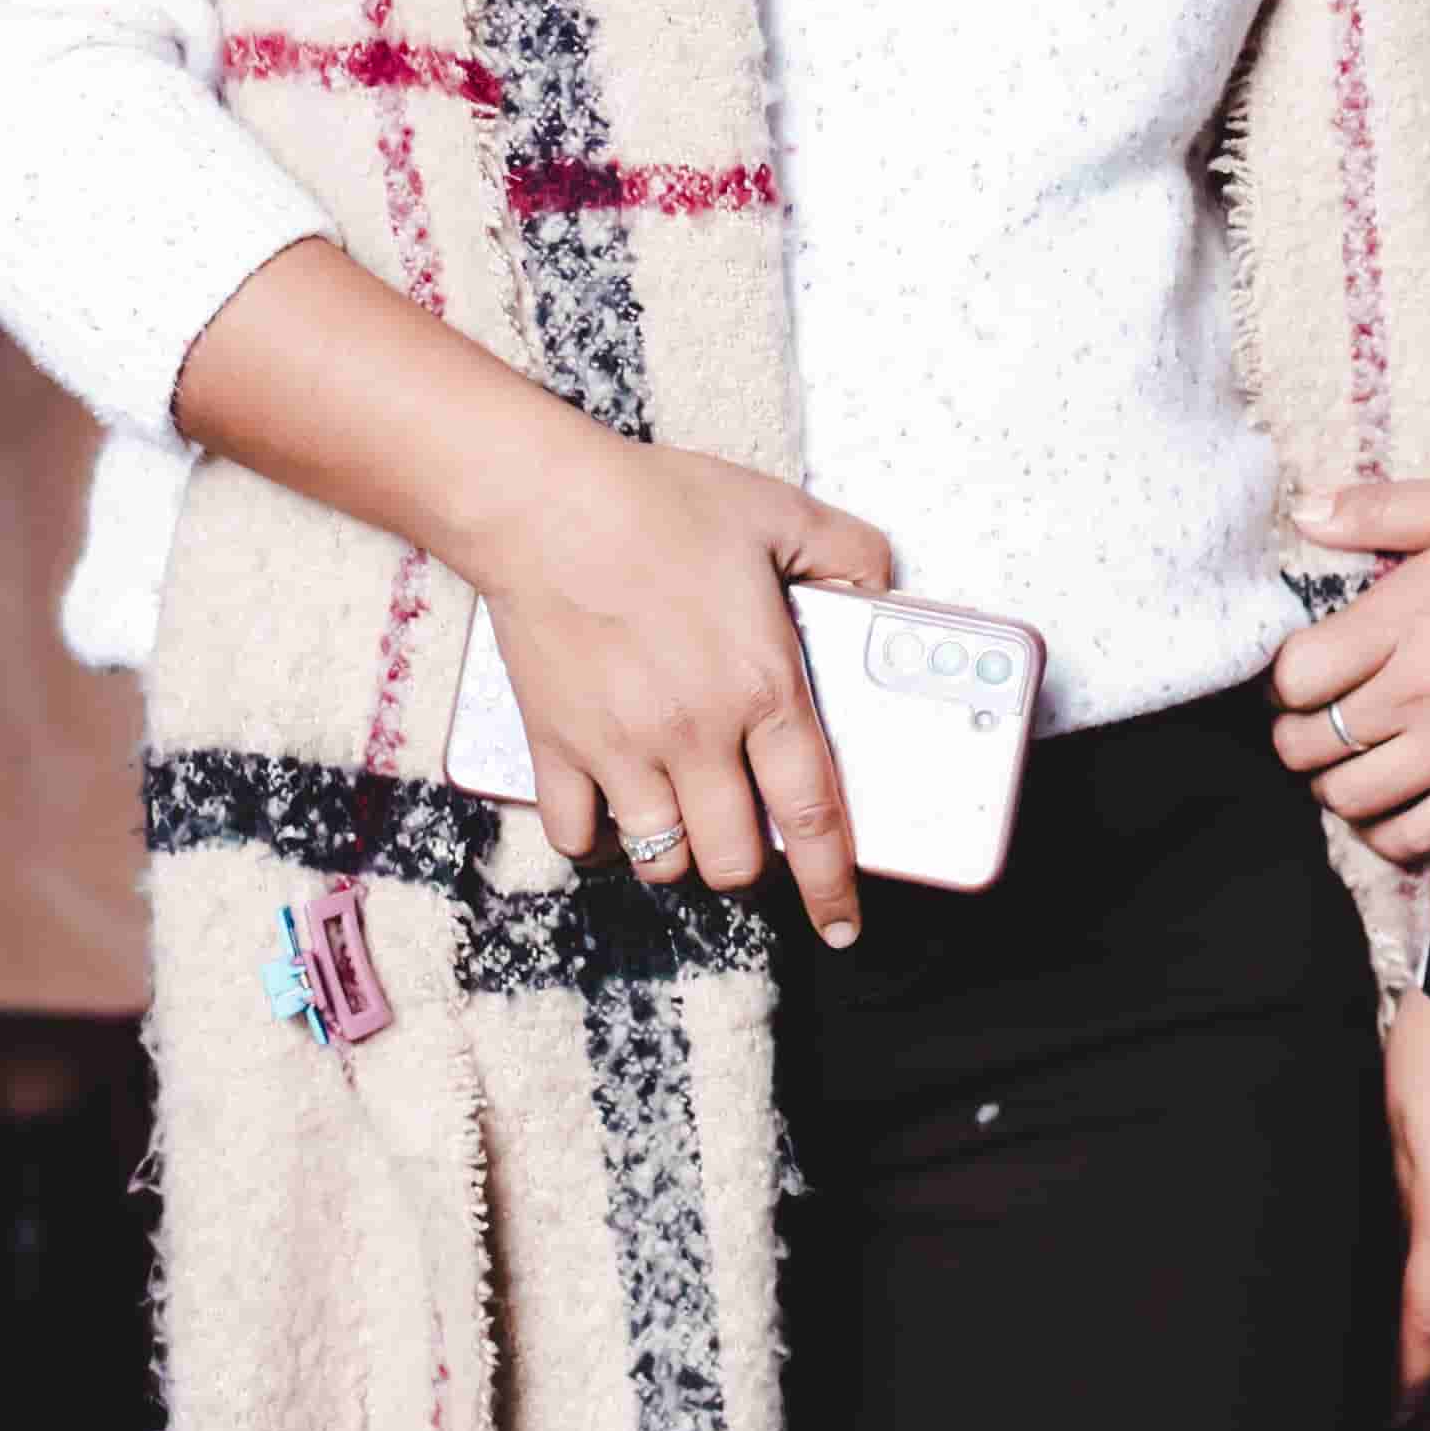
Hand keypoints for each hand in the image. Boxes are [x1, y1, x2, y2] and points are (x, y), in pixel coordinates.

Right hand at [472, 428, 892, 944]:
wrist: (546, 505)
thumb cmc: (659, 504)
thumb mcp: (778, 512)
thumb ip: (846, 552)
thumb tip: (883, 585)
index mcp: (760, 686)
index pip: (813, 815)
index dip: (832, 885)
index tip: (842, 925)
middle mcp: (696, 735)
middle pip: (735, 861)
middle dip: (751, 867)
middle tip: (752, 837)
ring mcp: (621, 750)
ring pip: (661, 860)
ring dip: (681, 855)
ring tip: (687, 818)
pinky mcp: (557, 748)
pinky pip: (577, 836)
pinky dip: (598, 841)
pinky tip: (614, 812)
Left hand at [1272, 475, 1429, 862]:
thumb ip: (1386, 509)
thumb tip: (1306, 513)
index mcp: (1404, 617)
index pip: (1296, 675)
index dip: (1283, 678)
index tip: (1300, 672)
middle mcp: (1418, 693)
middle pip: (1310, 744)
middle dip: (1295, 736)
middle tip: (1311, 722)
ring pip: (1350, 798)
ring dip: (1333, 785)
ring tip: (1347, 763)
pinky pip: (1414, 838)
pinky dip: (1386, 832)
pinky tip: (1392, 807)